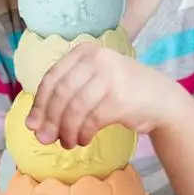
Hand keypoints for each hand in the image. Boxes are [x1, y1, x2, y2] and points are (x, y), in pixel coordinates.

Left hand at [26, 44, 188, 147]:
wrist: (161, 99)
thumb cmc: (120, 91)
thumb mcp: (90, 82)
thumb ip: (64, 98)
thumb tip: (34, 126)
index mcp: (84, 51)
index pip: (52, 78)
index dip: (39, 104)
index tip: (32, 125)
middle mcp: (96, 58)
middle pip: (61, 93)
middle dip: (50, 120)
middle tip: (45, 140)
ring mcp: (109, 75)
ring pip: (74, 108)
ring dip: (67, 130)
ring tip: (67, 143)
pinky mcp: (120, 97)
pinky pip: (91, 120)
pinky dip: (83, 133)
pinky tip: (83, 140)